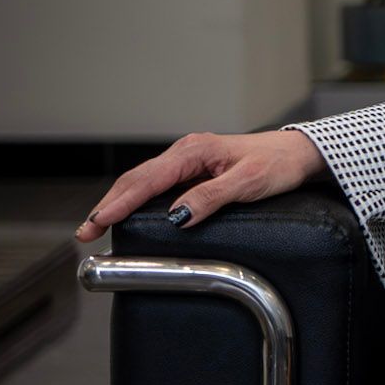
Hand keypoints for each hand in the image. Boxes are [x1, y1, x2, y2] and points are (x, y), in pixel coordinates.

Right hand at [74, 130, 329, 244]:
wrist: (298, 153)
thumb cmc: (278, 165)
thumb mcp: (248, 183)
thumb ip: (212, 198)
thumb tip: (178, 216)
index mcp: (194, 151)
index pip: (148, 180)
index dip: (120, 204)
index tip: (99, 223)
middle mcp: (186, 152)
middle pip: (137, 180)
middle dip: (109, 205)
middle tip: (86, 233)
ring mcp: (189, 160)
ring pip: (144, 181)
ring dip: (119, 202)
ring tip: (97, 225)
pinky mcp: (194, 170)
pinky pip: (158, 184)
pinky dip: (137, 199)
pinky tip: (127, 212)